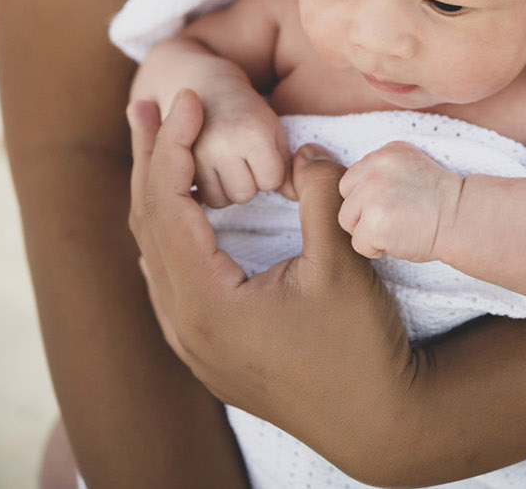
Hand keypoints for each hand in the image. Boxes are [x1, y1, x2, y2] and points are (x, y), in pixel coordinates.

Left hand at [128, 91, 422, 467]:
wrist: (379, 426)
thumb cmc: (364, 349)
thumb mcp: (345, 266)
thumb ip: (321, 198)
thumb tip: (307, 147)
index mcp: (204, 299)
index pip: (166, 204)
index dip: (172, 145)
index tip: (186, 99)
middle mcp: (183, 322)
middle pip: (148, 224)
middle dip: (149, 160)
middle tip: (146, 106)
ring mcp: (189, 342)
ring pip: (154, 253)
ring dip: (154, 195)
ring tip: (156, 147)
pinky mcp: (206, 351)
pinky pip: (168, 280)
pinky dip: (167, 235)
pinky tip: (173, 216)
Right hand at [181, 90, 286, 208]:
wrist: (204, 89)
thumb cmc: (246, 112)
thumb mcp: (274, 132)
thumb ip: (287, 167)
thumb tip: (294, 197)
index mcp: (252, 134)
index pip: (271, 182)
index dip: (271, 172)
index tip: (262, 156)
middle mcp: (222, 145)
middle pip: (244, 194)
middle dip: (248, 182)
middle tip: (242, 160)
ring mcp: (197, 154)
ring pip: (220, 200)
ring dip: (227, 189)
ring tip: (226, 165)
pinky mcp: (180, 162)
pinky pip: (201, 195)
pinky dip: (209, 188)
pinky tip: (211, 170)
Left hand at [338, 142, 461, 262]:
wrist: (468, 221)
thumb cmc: (442, 203)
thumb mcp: (411, 171)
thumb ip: (381, 173)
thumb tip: (351, 191)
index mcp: (386, 153)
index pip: (354, 179)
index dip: (369, 198)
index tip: (395, 206)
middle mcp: (375, 168)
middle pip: (346, 198)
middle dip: (364, 214)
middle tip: (396, 220)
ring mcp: (372, 195)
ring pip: (348, 221)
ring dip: (368, 231)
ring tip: (399, 230)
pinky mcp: (374, 222)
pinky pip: (358, 243)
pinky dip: (376, 249)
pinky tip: (400, 241)